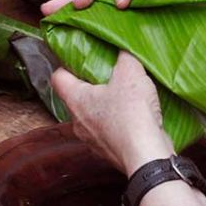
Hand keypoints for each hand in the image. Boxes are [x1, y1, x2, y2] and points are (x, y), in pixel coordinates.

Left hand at [52, 51, 174, 175]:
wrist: (146, 156)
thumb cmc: (131, 114)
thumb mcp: (131, 73)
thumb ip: (124, 56)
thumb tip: (123, 49)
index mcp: (75, 100)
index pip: (58, 78)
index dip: (66, 65)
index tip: (79, 59)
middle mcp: (78, 122)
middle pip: (76, 97)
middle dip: (91, 86)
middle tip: (107, 74)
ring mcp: (91, 140)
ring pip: (92, 116)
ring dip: (105, 106)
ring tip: (125, 95)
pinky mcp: (107, 152)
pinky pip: (108, 132)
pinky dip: (117, 124)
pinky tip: (134, 117)